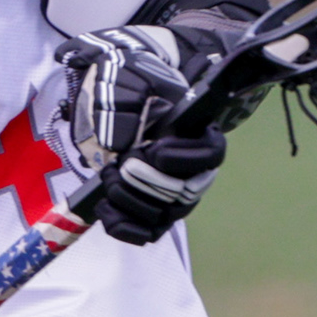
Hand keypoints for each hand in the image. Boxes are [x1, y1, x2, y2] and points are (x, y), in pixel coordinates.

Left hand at [59, 23, 223, 243]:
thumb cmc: (130, 88)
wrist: (115, 101)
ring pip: (162, 215)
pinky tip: (105, 208)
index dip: (182, 158)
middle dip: (142, 180)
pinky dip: (123, 226)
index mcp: (199, 132)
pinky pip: (147, 233)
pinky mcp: (155, 212)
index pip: (210, 154)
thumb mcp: (128, 83)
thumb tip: (119, 144)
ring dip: (128, 199)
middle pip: (180, 191)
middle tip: (120, 162)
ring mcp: (176, 195)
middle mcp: (194, 169)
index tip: (154, 150)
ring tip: (108, 175)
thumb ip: (125, 106)